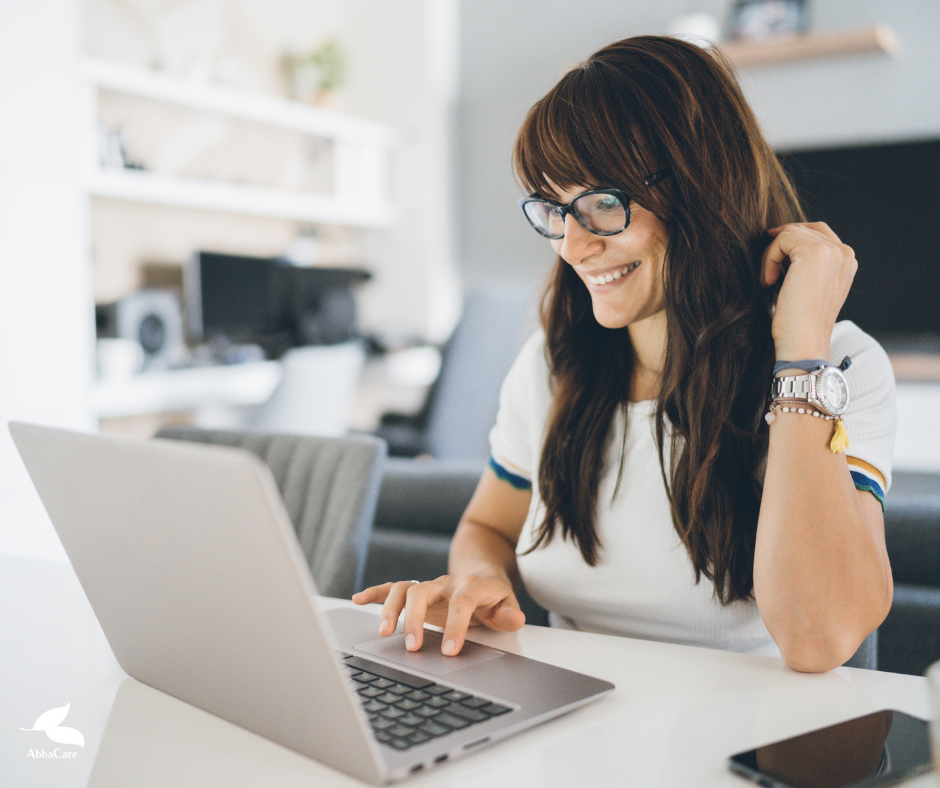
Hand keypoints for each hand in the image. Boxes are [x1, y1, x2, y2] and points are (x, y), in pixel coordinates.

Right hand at [352, 575, 525, 655]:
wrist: (481, 575)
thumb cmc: (492, 596)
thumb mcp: (507, 604)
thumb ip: (509, 614)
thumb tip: (515, 619)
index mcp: (469, 586)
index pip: (460, 603)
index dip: (455, 626)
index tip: (449, 650)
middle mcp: (444, 584)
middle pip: (423, 592)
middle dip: (415, 620)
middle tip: (413, 647)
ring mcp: (428, 587)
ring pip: (404, 589)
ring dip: (390, 609)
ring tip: (384, 632)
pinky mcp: (415, 591)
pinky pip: (392, 588)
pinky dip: (374, 593)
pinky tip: (358, 600)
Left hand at [759, 222, 857, 361]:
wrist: (804, 343)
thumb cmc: (799, 323)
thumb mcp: (808, 288)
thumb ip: (807, 265)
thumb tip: (780, 242)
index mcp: (847, 262)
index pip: (817, 233)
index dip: (791, 243)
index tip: (775, 263)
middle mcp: (845, 252)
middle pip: (803, 229)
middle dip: (779, 247)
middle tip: (768, 272)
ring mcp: (832, 250)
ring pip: (789, 233)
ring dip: (771, 255)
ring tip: (768, 280)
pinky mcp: (814, 252)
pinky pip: (781, 239)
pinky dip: (768, 258)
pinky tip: (768, 281)